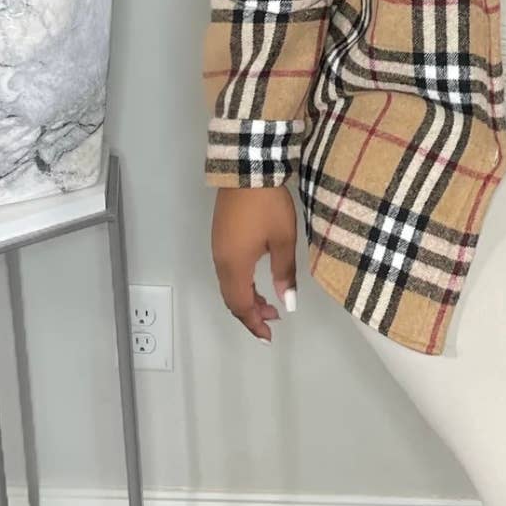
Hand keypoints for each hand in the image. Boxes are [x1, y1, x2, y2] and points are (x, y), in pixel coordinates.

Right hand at [211, 185, 298, 342]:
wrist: (246, 169)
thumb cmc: (268, 206)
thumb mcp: (283, 240)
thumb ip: (284, 273)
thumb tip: (287, 303)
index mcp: (235, 265)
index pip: (241, 305)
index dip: (255, 323)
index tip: (269, 335)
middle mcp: (221, 261)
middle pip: (231, 298)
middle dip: (251, 313)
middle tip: (273, 319)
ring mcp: (218, 248)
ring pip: (228, 285)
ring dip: (246, 298)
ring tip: (269, 302)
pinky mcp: (220, 237)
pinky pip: (227, 271)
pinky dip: (241, 284)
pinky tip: (255, 280)